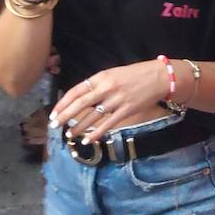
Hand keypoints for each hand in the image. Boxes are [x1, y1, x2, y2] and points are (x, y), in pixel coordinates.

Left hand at [49, 61, 170, 143]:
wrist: (160, 77)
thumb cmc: (136, 74)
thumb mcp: (114, 73)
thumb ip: (98, 84)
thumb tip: (81, 97)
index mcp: (102, 77)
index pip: (76, 91)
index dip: (63, 103)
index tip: (54, 112)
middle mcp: (107, 88)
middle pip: (80, 104)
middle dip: (65, 116)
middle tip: (54, 125)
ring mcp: (117, 100)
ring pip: (92, 116)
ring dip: (79, 127)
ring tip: (69, 135)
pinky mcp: (127, 110)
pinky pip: (108, 124)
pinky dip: (97, 134)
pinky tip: (88, 140)